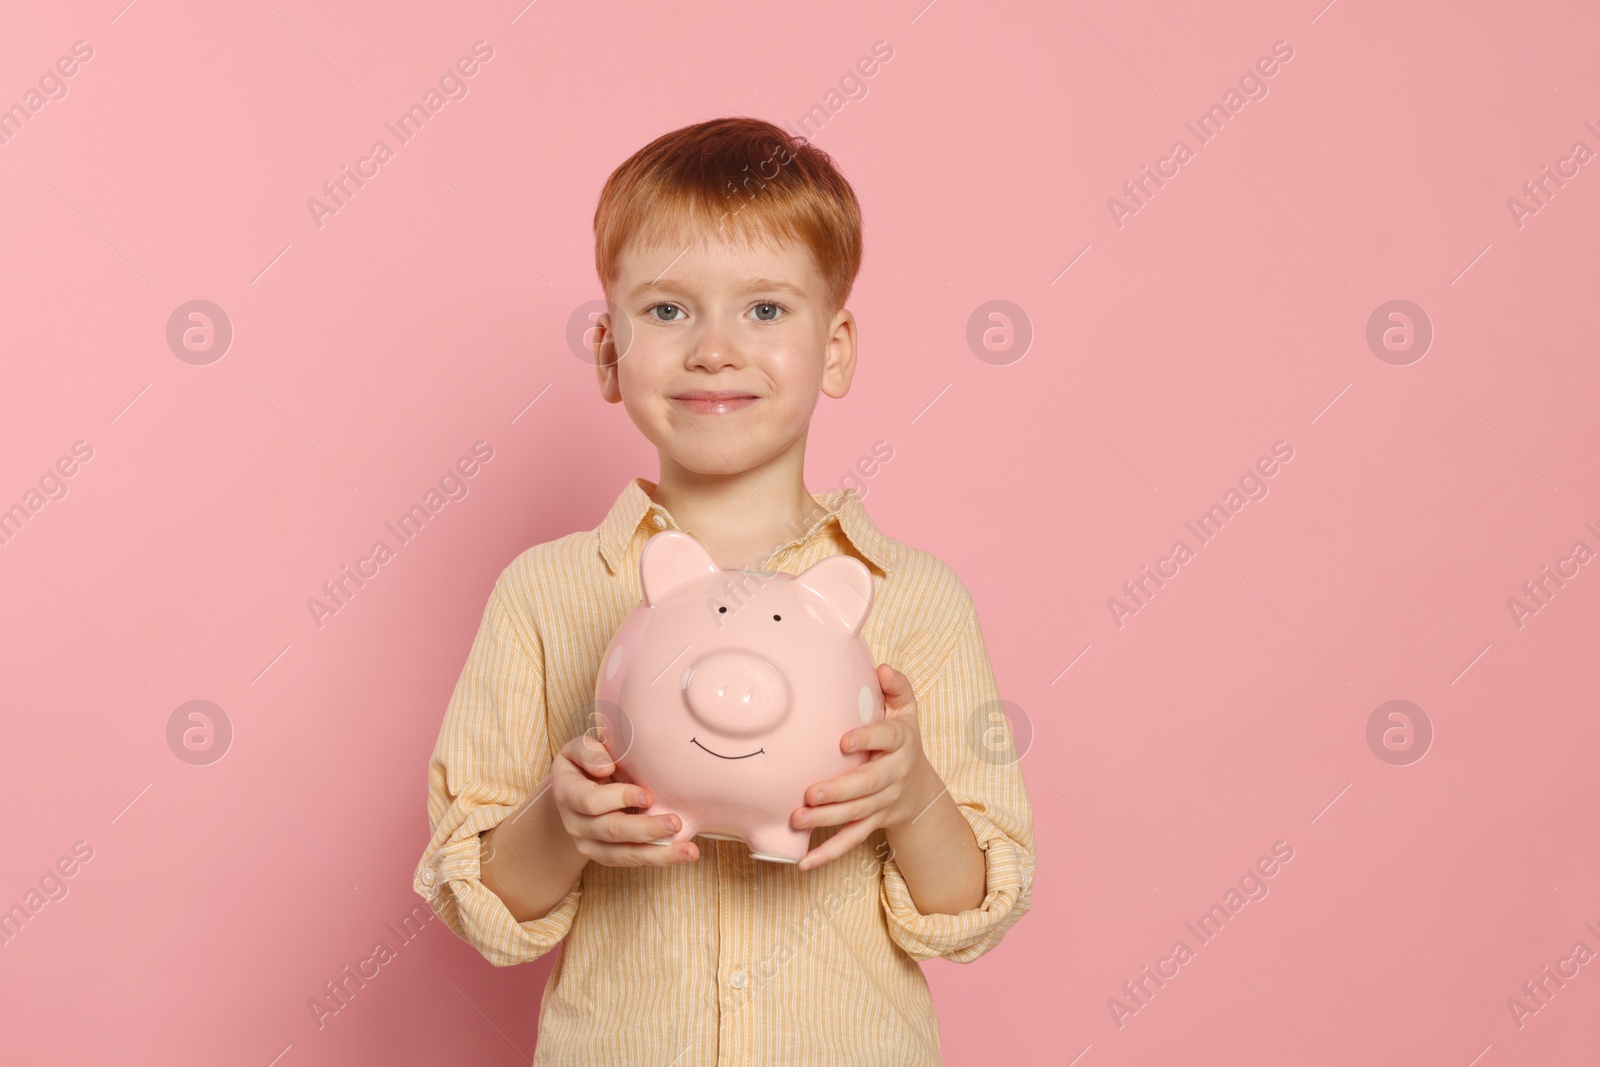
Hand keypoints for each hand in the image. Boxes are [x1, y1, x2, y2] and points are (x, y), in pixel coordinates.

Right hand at [549, 733, 699, 867]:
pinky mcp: (606, 856)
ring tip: (689, 851)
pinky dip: (658, 858)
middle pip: (611, 831)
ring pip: (624, 854)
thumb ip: (588, 751)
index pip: (591, 801)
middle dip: (645, 829)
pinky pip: (632, 860)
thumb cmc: (584, 763)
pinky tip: (682, 853)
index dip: (619, 798)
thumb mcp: (580, 749)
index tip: (647, 795)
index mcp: (567, 792)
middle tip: (675, 823)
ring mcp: (589, 844)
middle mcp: (575, 823)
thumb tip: (606, 766)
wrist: (575, 792)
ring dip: (658, 853)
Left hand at [791, 663, 943, 871]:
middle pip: (869, 784)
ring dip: (827, 820)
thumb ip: (897, 687)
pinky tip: (803, 863)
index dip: (867, 740)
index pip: (887, 739)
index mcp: (901, 742)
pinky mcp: (872, 823)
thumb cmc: (901, 740)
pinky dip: (827, 854)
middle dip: (840, 790)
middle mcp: (894, 774)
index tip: (843, 741)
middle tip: (811, 792)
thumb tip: (882, 667)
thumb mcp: (907, 711)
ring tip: (797, 819)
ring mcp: (883, 802)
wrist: (919, 788)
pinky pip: (850, 840)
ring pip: (856, 814)